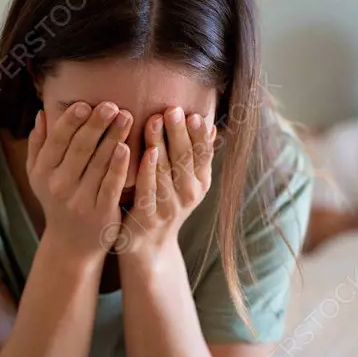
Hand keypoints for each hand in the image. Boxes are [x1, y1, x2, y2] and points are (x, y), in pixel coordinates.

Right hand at [27, 101, 132, 259]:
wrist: (71, 244)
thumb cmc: (57, 200)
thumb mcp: (38, 175)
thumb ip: (39, 144)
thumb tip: (41, 113)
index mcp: (43, 171)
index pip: (58, 140)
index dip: (72, 121)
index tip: (86, 103)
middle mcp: (59, 185)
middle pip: (80, 148)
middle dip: (97, 124)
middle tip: (112, 105)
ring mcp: (80, 200)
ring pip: (98, 163)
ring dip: (113, 138)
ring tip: (126, 117)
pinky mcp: (102, 212)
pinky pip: (111, 185)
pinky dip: (118, 166)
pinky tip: (127, 148)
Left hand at [120, 107, 214, 258]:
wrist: (148, 247)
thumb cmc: (164, 203)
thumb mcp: (185, 181)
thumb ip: (195, 155)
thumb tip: (210, 124)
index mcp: (200, 183)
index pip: (203, 154)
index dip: (199, 134)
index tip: (193, 114)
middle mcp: (190, 195)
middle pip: (185, 159)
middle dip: (179, 132)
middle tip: (173, 109)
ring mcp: (170, 207)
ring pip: (166, 170)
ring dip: (161, 143)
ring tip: (155, 120)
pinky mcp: (149, 217)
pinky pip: (149, 189)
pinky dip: (149, 169)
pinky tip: (147, 152)